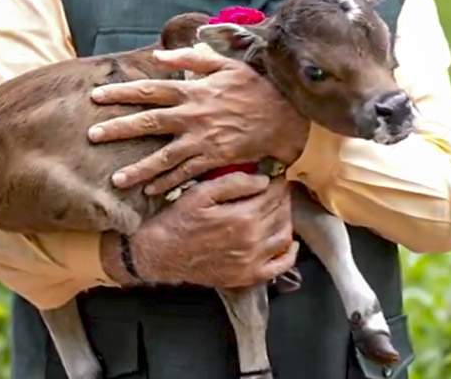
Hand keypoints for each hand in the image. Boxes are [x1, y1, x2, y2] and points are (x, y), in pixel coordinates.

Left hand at [88, 46, 309, 195]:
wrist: (283, 116)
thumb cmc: (254, 87)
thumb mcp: (226, 64)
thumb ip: (193, 58)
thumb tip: (160, 56)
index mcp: (192, 90)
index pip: (149, 90)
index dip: (121, 93)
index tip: (97, 97)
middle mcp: (192, 116)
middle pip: (148, 122)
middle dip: (118, 129)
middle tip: (93, 135)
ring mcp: (202, 140)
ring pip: (163, 156)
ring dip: (138, 168)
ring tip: (116, 179)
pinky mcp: (213, 159)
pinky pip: (186, 173)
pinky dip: (168, 183)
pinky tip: (151, 191)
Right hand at [100, 173, 296, 287]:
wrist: (161, 253)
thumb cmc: (179, 220)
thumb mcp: (202, 192)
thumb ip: (235, 183)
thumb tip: (264, 180)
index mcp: (242, 217)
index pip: (274, 194)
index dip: (278, 181)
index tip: (274, 174)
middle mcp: (252, 241)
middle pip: (282, 212)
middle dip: (281, 197)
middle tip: (275, 188)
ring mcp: (252, 261)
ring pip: (285, 235)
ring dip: (286, 218)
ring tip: (276, 208)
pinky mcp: (248, 276)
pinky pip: (280, 266)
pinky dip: (289, 253)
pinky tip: (287, 241)